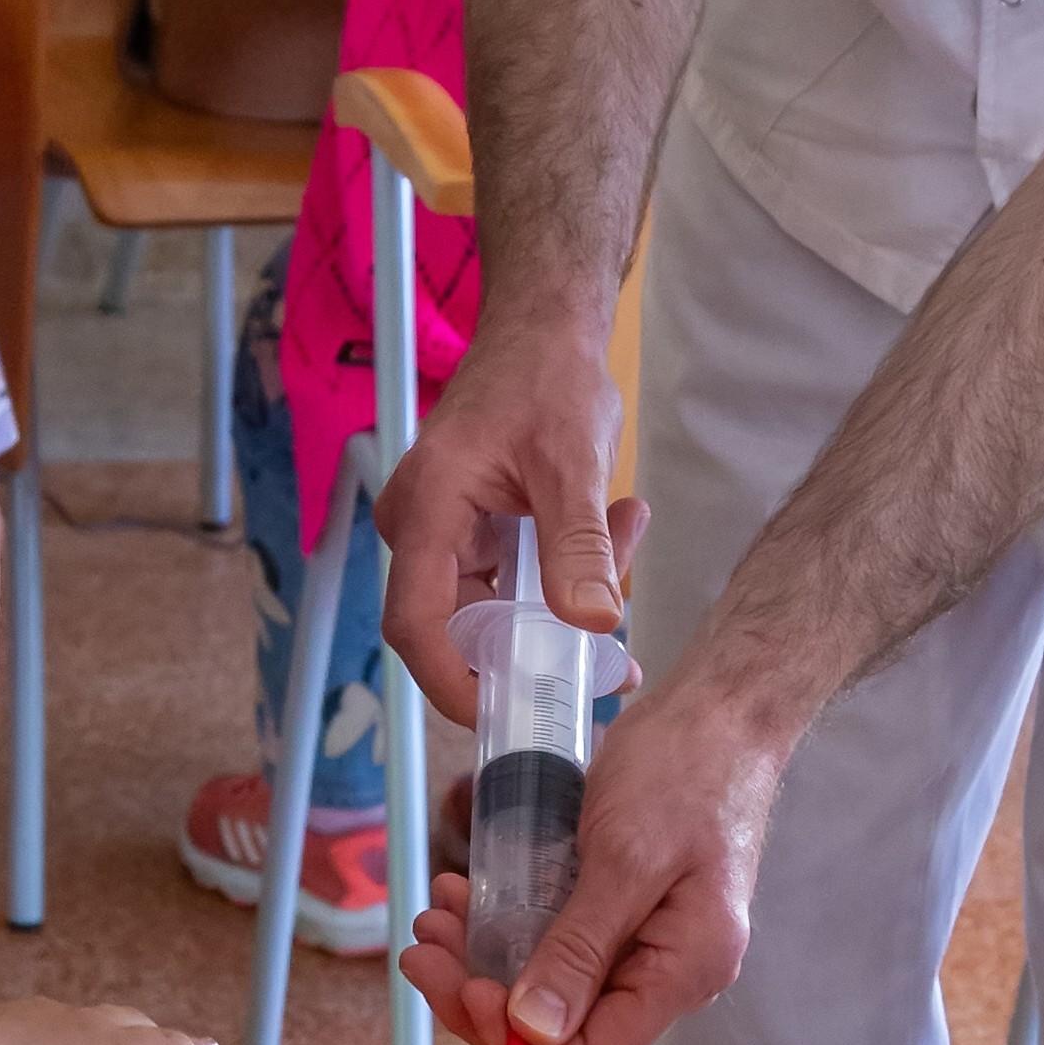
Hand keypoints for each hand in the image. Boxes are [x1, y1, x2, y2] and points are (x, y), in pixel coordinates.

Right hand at [375, 323, 642, 731]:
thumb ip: (579, 545)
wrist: (542, 327)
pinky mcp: (472, 533)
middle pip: (464, 626)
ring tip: (626, 529)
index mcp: (427, 509)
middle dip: (540, 644)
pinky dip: (565, 572)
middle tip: (617, 653)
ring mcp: (445, 533)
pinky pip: (514, 582)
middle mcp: (422, 528)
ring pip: (499, 606)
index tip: (510, 717)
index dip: (455, 683)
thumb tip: (594, 625)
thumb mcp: (573, 460)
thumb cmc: (545, 375)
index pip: (417, 624)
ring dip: (566, 599)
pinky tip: (618, 520)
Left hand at [396, 673, 785, 1044]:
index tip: (460, 987)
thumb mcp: (625, 858)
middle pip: (564, 1021)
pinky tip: (464, 892)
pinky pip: (557, 935)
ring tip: (434, 912)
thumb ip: (579, 948)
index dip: (517, 1039)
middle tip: (423, 948)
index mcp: (683, 970)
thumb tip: (533, 1032)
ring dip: (483, 955)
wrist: (722, 705)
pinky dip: (506, 921)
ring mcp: (645, 937)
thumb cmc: (686, 769)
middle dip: (483, 992)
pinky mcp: (622, 905)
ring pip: (551, 978)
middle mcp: (667, 968)